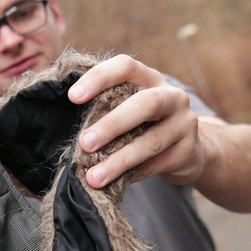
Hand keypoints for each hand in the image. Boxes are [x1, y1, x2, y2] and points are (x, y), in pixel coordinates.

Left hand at [68, 54, 205, 189]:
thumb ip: (106, 106)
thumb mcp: (129, 108)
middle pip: (146, 104)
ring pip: (151, 142)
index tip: (73, 97)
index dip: (99, 78)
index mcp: (150, 79)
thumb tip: (61, 118)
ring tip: (94, 177)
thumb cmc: (144, 124)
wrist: (190, 149)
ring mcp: (184, 124)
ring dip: (119, 161)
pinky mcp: (189, 152)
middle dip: (112, 124)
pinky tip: (114, 183)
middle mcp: (172, 97)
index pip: (126, 67)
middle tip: (85, 143)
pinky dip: (132, 175)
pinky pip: (156, 165)